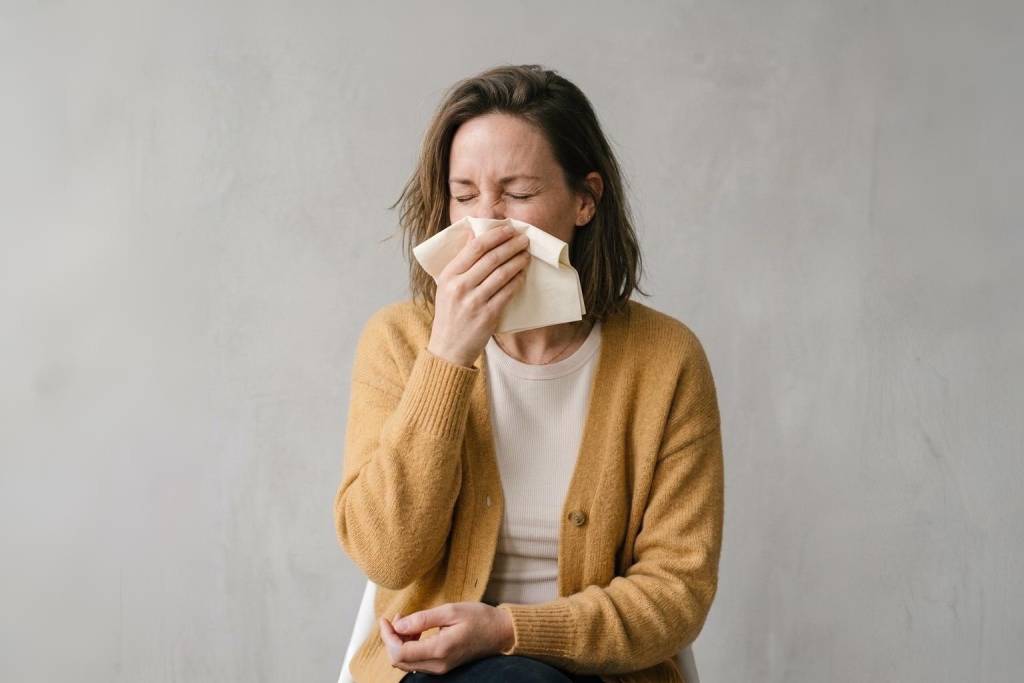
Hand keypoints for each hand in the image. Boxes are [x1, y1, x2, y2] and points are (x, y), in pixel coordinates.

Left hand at [378, 601, 514, 674]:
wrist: (500, 632)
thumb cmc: (479, 618)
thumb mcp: (450, 610)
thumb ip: (423, 619)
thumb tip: (399, 624)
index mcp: (439, 650)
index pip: (399, 652)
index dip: (387, 636)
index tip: (386, 619)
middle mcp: (437, 664)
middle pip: (398, 660)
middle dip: (392, 638)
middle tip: (399, 617)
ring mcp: (440, 668)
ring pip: (406, 662)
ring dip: (401, 642)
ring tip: (409, 622)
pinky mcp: (442, 666)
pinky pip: (416, 661)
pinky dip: (410, 646)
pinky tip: (417, 630)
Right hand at [427, 224, 530, 367]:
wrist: (449, 348)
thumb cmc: (449, 313)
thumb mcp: (446, 285)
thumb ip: (461, 262)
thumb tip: (475, 234)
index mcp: (448, 275)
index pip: (475, 247)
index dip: (495, 235)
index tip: (508, 229)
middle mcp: (460, 286)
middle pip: (491, 258)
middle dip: (511, 245)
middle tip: (523, 239)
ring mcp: (474, 301)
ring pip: (502, 274)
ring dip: (518, 261)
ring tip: (526, 254)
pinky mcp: (488, 315)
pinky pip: (508, 292)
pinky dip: (517, 280)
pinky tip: (523, 273)